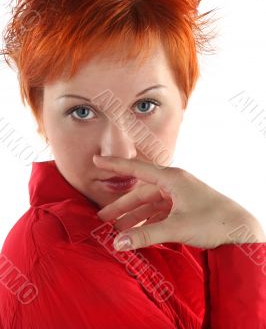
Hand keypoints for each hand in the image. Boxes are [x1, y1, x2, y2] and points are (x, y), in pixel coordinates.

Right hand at [93, 155, 265, 250]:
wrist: (241, 230)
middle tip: (102, 219)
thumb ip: (145, 234)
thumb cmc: (213, 222)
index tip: (96, 160)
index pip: (137, 169)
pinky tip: (138, 233)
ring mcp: (179, 196)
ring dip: (134, 217)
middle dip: (122, 206)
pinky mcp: (184, 207)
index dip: (115, 165)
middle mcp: (174, 184)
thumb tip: (118, 242)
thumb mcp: (176, 227)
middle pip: (141, 193)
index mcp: (172, 179)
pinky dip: (148, 222)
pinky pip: (160, 213)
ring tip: (117, 231)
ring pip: (149, 205)